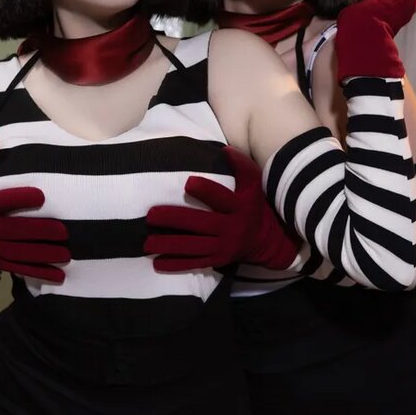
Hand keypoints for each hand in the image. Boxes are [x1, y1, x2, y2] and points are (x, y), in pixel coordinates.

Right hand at [0, 132, 69, 283]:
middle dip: (41, 232)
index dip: (20, 198)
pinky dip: (41, 273)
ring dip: (45, 254)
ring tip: (67, 254)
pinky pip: (21, 270)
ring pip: (21, 252)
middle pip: (15, 230)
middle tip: (65, 231)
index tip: (42, 196)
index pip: (1, 202)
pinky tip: (59, 275)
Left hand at [144, 145, 298, 271]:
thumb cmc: (254, 205)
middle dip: (174, 219)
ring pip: (194, 247)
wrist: (268, 240)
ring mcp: (223, 247)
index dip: (206, 191)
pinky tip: (157, 264)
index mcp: (240, 207)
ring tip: (147, 243)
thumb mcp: (254, 185)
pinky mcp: (217, 261)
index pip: (222, 198)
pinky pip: (195, 263)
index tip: (187, 182)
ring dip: (169, 246)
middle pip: (201, 224)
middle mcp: (232, 228)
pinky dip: (175, 265)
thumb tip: (225, 149)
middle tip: (151, 215)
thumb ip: (241, 166)